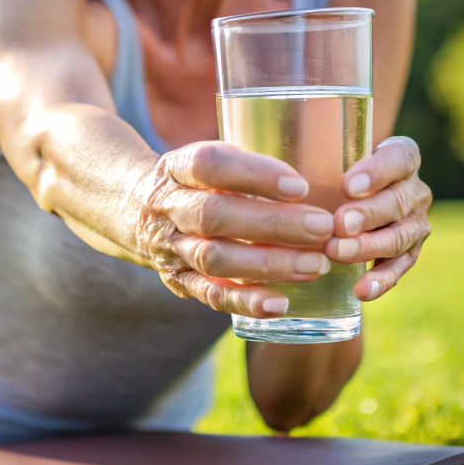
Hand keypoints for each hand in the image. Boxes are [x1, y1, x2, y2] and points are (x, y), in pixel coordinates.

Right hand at [130, 142, 337, 317]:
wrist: (137, 214)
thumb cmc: (197, 185)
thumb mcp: (210, 161)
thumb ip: (251, 166)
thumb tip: (327, 176)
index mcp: (176, 169)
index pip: (208, 165)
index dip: (253, 174)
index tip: (300, 185)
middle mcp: (167, 207)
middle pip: (214, 215)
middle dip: (272, 223)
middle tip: (323, 227)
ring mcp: (170, 247)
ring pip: (214, 258)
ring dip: (268, 263)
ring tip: (315, 264)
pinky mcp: (177, 280)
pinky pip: (209, 295)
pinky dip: (245, 301)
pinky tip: (281, 303)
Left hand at [326, 136, 430, 300]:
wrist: (342, 198)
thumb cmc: (328, 168)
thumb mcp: (325, 155)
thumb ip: (312, 156)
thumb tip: (272, 166)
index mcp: (401, 158)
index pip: (400, 158)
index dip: (377, 172)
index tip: (347, 186)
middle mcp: (413, 190)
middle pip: (398, 201)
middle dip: (367, 214)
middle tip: (338, 225)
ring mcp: (414, 223)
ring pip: (400, 236)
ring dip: (368, 246)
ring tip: (337, 252)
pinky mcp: (409, 252)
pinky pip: (399, 268)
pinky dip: (382, 280)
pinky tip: (362, 290)